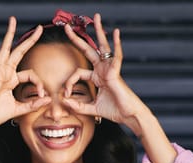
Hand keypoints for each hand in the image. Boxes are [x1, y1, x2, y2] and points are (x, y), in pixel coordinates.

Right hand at [0, 17, 50, 130]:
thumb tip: (48, 99)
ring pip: (5, 50)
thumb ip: (33, 105)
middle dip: (29, 40)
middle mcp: (5, 74)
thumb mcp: (18, 110)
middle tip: (39, 28)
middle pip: (18, 52)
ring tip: (13, 20)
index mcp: (11, 81)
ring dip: (9, 35)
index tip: (43, 95)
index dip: (39, 83)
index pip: (31, 74)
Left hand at [63, 13, 150, 135]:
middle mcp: (102, 70)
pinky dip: (117, 45)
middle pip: (88, 50)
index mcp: (96, 77)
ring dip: (99, 31)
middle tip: (67, 27)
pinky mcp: (116, 73)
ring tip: (96, 17)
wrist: (128, 116)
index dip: (68, 83)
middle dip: (77, 39)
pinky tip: (116, 33)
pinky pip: (117, 56)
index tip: (65, 95)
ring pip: (103, 47)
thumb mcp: (92, 109)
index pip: (77, 73)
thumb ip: (78, 106)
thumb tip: (64, 102)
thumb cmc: (114, 111)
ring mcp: (109, 70)